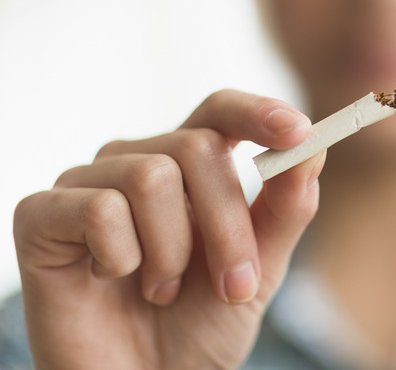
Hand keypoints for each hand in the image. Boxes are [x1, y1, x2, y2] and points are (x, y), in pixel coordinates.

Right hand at [14, 90, 324, 369]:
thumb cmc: (200, 325)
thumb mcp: (259, 270)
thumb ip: (285, 210)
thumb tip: (311, 150)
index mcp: (189, 168)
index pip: (220, 111)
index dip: (258, 113)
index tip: (298, 131)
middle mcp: (137, 162)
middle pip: (197, 146)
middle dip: (228, 225)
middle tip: (234, 287)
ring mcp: (87, 184)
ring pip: (151, 176)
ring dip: (173, 253)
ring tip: (162, 290)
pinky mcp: (42, 215)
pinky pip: (99, 209)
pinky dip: (121, 259)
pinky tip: (111, 281)